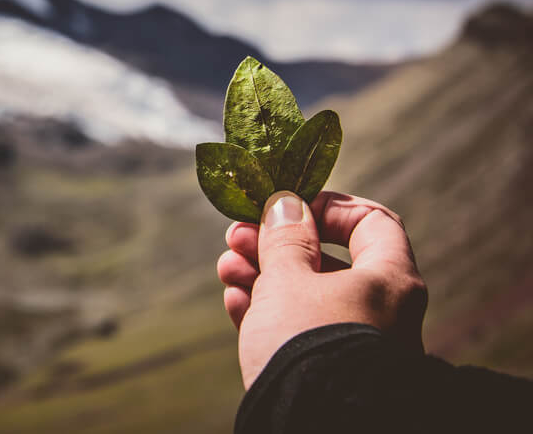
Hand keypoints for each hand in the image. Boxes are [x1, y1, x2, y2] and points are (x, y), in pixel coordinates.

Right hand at [216, 190, 427, 388]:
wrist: (310, 426)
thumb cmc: (306, 342)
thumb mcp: (288, 279)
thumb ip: (285, 237)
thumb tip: (287, 204)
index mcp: (389, 281)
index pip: (371, 222)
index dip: (328, 206)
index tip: (287, 205)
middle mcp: (380, 311)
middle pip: (326, 260)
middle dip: (275, 243)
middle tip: (236, 235)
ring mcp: (353, 342)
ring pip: (306, 295)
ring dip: (261, 274)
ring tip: (226, 268)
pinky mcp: (327, 369)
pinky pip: (298, 330)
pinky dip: (266, 312)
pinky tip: (235, 301)